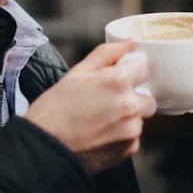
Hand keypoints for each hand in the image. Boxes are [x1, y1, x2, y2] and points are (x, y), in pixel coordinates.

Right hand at [27, 40, 156, 173]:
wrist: (44, 149)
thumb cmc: (54, 111)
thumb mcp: (76, 73)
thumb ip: (106, 54)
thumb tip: (128, 43)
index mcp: (117, 82)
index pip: (143, 69)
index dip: (129, 72)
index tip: (118, 79)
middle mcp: (130, 106)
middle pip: (148, 97)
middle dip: (133, 97)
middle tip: (108, 102)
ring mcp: (131, 131)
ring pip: (140, 119)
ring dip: (127, 118)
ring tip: (101, 121)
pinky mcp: (128, 150)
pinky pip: (133, 139)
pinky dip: (122, 137)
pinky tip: (101, 135)